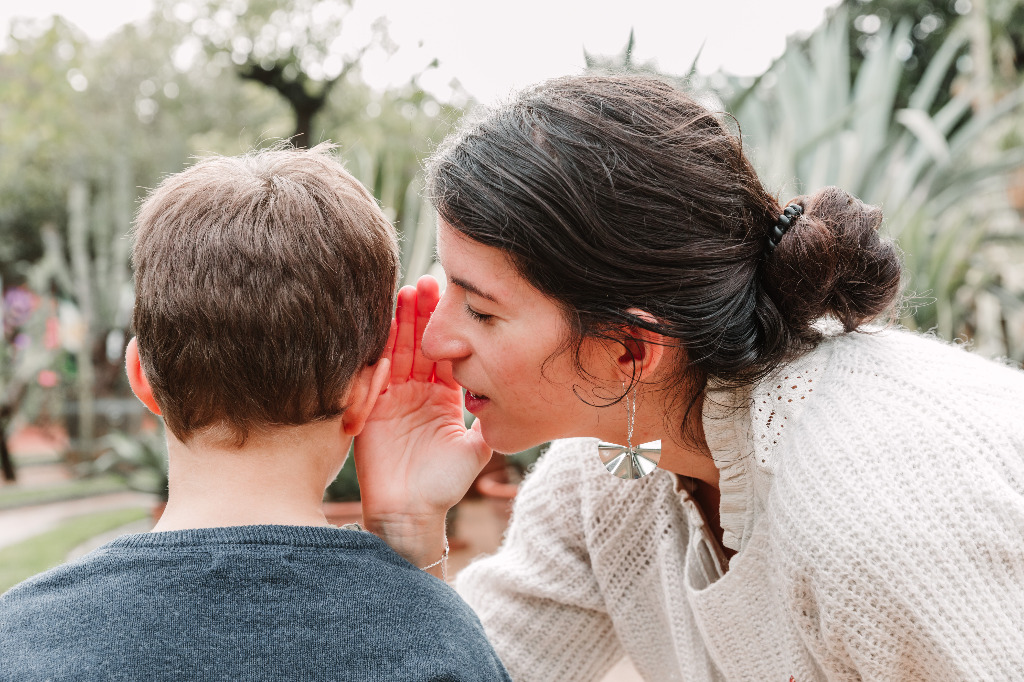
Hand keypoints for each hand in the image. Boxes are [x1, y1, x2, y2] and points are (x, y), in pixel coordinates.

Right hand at [354, 275, 491, 565]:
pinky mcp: (370, 407)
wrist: (411, 514)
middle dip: (422, 313)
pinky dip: (380, 348)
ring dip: (401, 322)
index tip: (452, 298)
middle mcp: (417, 392)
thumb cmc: (443, 487)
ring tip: (408, 291)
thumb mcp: (476, 448)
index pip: (446, 353)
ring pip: (396, 351)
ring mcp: (392, 397)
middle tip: (428, 283)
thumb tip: (516, 399)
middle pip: (419, 344)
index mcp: (443, 398)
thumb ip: (490, 421)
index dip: (448, 327)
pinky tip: (385, 322)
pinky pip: (374, 372)